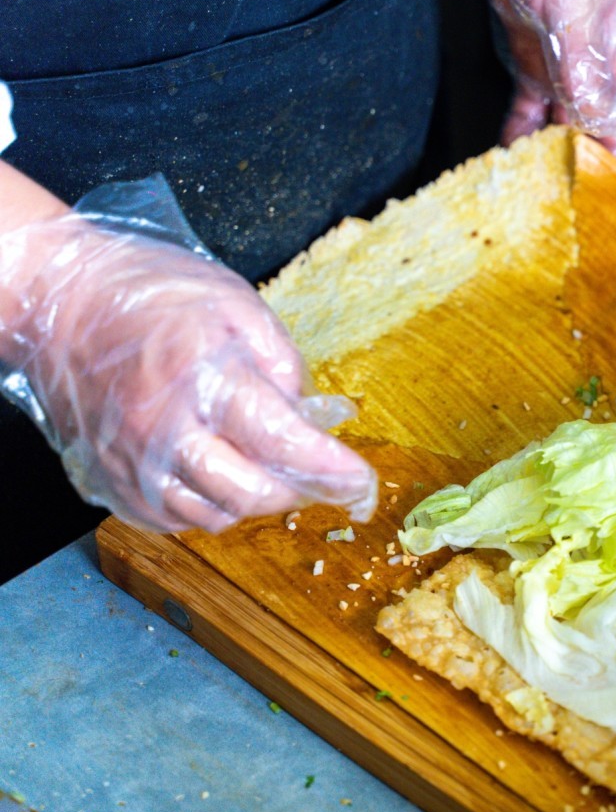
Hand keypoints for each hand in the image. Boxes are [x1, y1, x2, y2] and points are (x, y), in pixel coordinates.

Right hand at [0, 218, 376, 532]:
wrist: (55, 302)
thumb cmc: (147, 292)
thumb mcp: (234, 302)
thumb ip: (282, 360)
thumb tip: (311, 416)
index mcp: (201, 378)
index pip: (283, 443)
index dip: (332, 470)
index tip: (362, 483)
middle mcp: (162, 430)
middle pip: (253, 493)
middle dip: (299, 489)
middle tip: (319, 471)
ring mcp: (131, 462)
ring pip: (216, 515)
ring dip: (254, 498)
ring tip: (265, 463)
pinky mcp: (109, 481)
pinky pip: (174, 519)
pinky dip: (208, 506)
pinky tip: (219, 472)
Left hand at [487, 0, 615, 205]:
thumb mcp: (573, 17)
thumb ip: (588, 74)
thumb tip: (605, 132)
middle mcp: (601, 67)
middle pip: (613, 134)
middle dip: (607, 176)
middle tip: (594, 220)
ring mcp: (565, 64)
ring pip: (569, 128)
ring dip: (558, 161)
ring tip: (547, 200)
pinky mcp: (531, 56)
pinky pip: (529, 108)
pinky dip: (519, 135)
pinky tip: (508, 158)